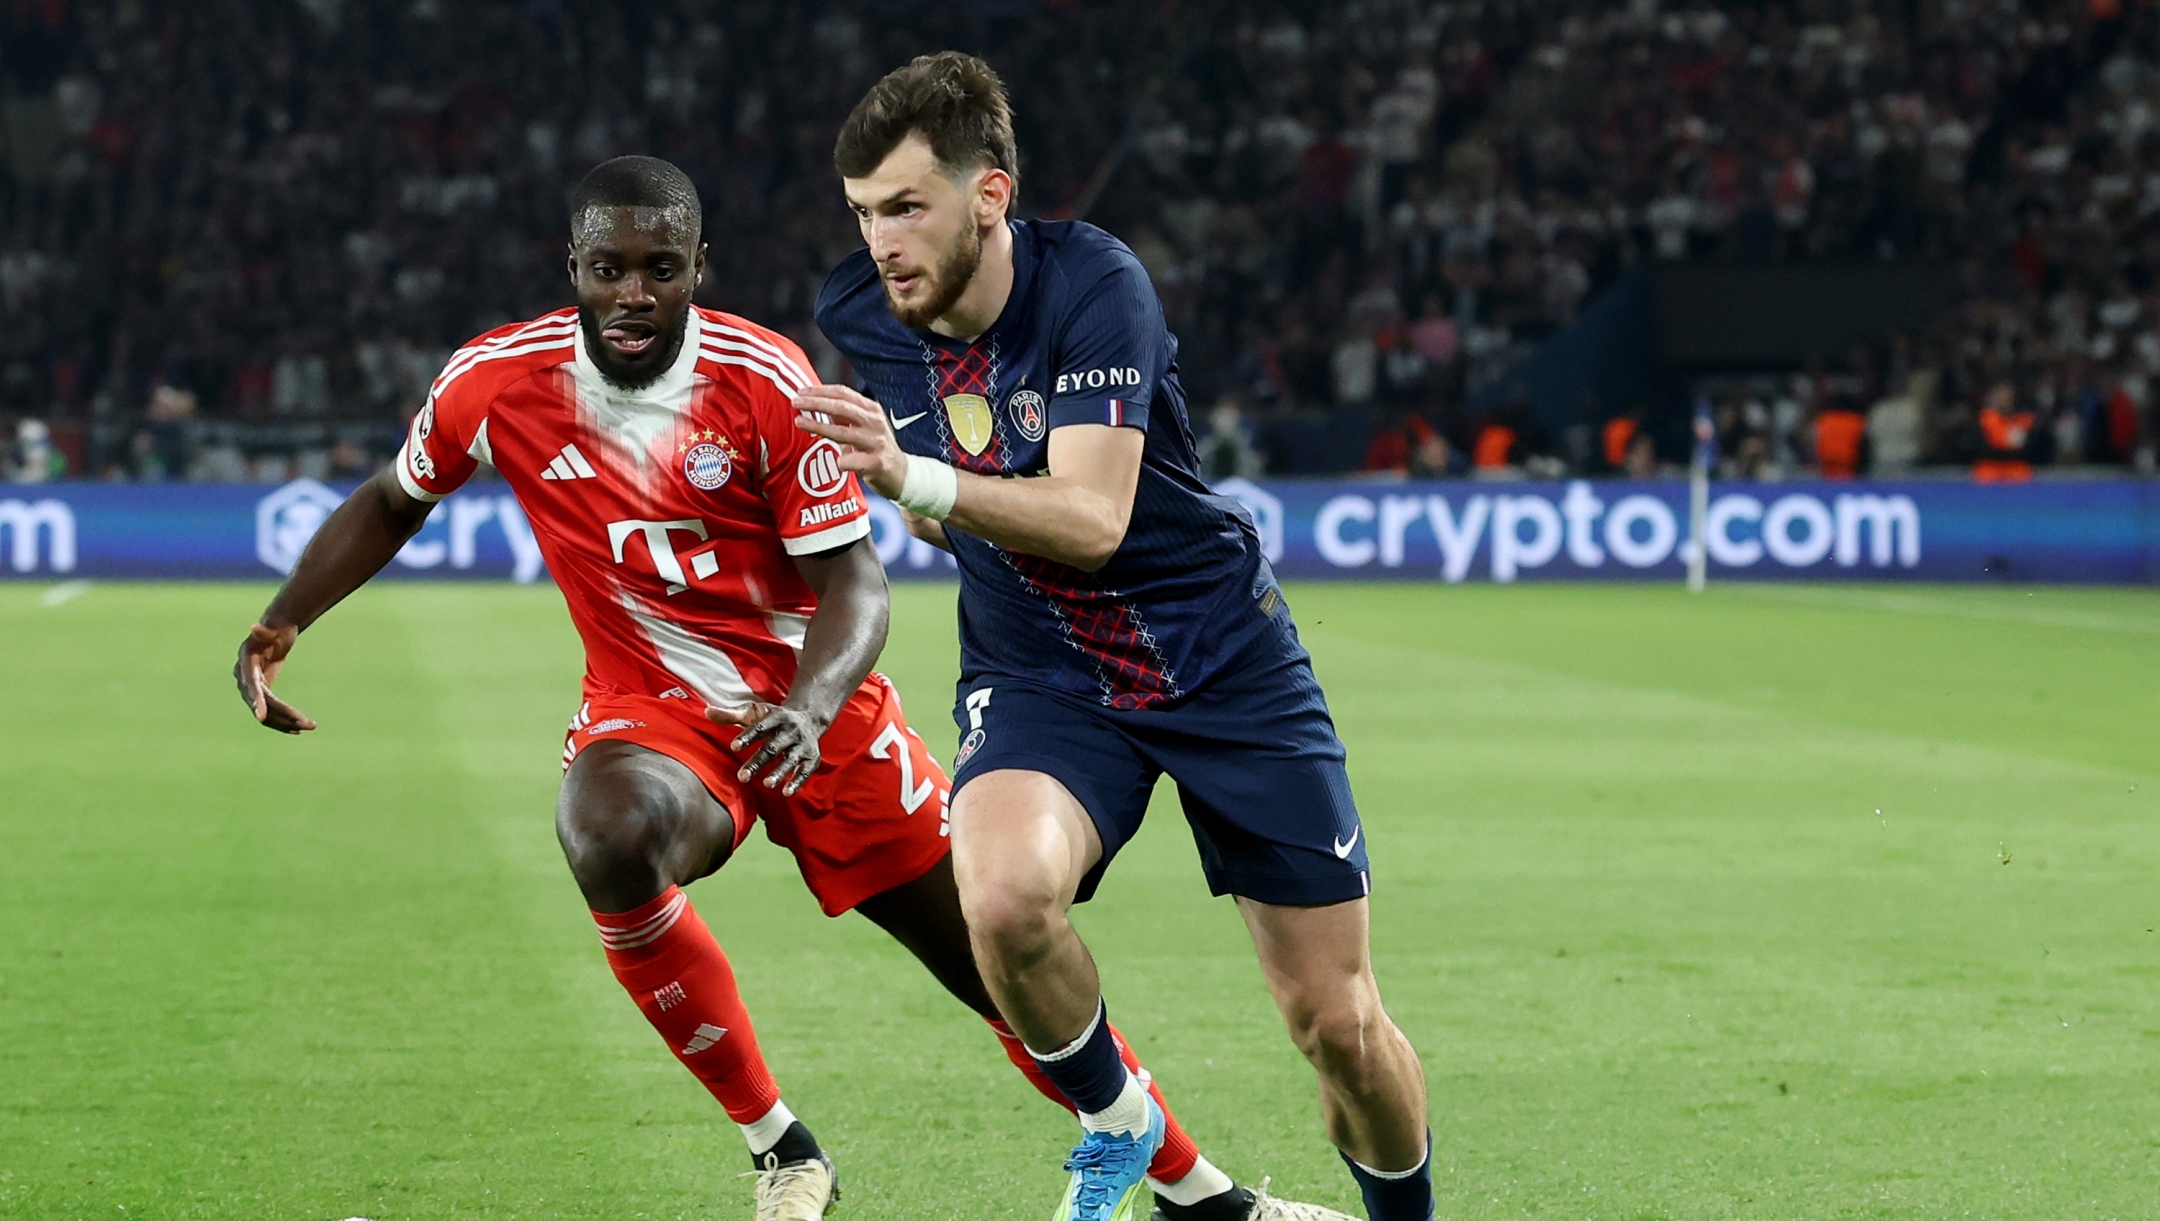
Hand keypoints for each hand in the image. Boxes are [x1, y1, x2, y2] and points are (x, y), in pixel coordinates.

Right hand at [235, 622, 316, 733]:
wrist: (276, 631)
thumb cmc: (277, 627)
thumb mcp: (274, 628)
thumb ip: (265, 630)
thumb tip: (254, 627)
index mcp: (246, 662)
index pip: (250, 685)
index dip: (255, 700)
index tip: (260, 716)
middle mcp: (245, 677)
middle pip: (262, 701)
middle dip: (282, 714)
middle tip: (303, 723)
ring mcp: (252, 687)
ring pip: (267, 711)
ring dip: (286, 721)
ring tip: (309, 726)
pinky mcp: (262, 692)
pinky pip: (270, 711)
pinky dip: (283, 720)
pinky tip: (298, 729)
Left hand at [706, 701, 827, 795]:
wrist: (809, 717)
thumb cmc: (774, 718)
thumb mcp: (755, 713)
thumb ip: (731, 715)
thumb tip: (706, 711)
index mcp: (776, 717)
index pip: (761, 726)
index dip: (748, 736)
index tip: (734, 747)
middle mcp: (791, 731)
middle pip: (774, 747)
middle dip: (759, 762)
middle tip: (742, 777)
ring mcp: (803, 745)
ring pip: (790, 759)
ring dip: (779, 772)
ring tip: (766, 784)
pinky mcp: (812, 758)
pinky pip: (805, 771)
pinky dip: (798, 782)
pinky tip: (786, 792)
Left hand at [792, 384, 907, 498]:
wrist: (901, 474)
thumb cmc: (875, 448)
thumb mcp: (862, 426)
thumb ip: (843, 416)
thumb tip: (818, 402)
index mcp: (871, 409)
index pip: (844, 394)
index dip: (821, 391)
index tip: (801, 391)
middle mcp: (875, 422)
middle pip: (842, 408)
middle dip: (816, 403)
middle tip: (795, 402)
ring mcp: (877, 442)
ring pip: (843, 432)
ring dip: (818, 426)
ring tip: (799, 422)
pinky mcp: (877, 463)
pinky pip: (852, 461)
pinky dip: (841, 461)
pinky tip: (836, 463)